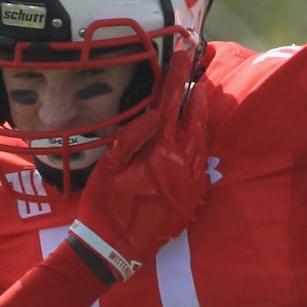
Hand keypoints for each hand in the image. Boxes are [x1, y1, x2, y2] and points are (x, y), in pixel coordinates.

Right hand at [69, 42, 210, 281]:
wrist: (114, 252)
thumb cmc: (103, 209)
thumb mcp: (107, 170)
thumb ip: (130, 138)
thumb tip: (153, 112)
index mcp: (159, 155)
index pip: (170, 106)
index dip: (176, 78)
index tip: (183, 54)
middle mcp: (182, 167)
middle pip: (195, 122)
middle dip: (196, 96)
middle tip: (198, 74)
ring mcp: (191, 185)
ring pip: (202, 143)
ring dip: (200, 120)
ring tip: (199, 101)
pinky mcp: (192, 201)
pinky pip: (202, 166)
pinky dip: (200, 147)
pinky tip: (195, 140)